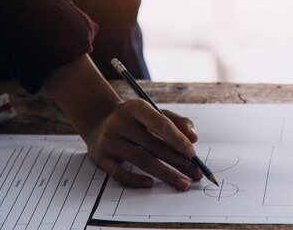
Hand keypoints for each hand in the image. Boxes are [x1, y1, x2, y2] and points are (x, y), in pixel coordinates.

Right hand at [85, 100, 203, 189]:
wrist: (97, 120)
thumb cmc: (134, 118)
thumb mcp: (153, 112)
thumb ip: (176, 122)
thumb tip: (193, 137)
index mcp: (136, 107)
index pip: (161, 124)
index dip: (178, 140)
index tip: (193, 154)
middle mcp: (120, 122)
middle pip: (154, 145)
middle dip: (178, 162)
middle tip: (195, 173)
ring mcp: (109, 140)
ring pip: (141, 160)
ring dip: (165, 174)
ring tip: (183, 183)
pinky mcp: (100, 157)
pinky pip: (119, 173)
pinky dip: (136, 180)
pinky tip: (151, 183)